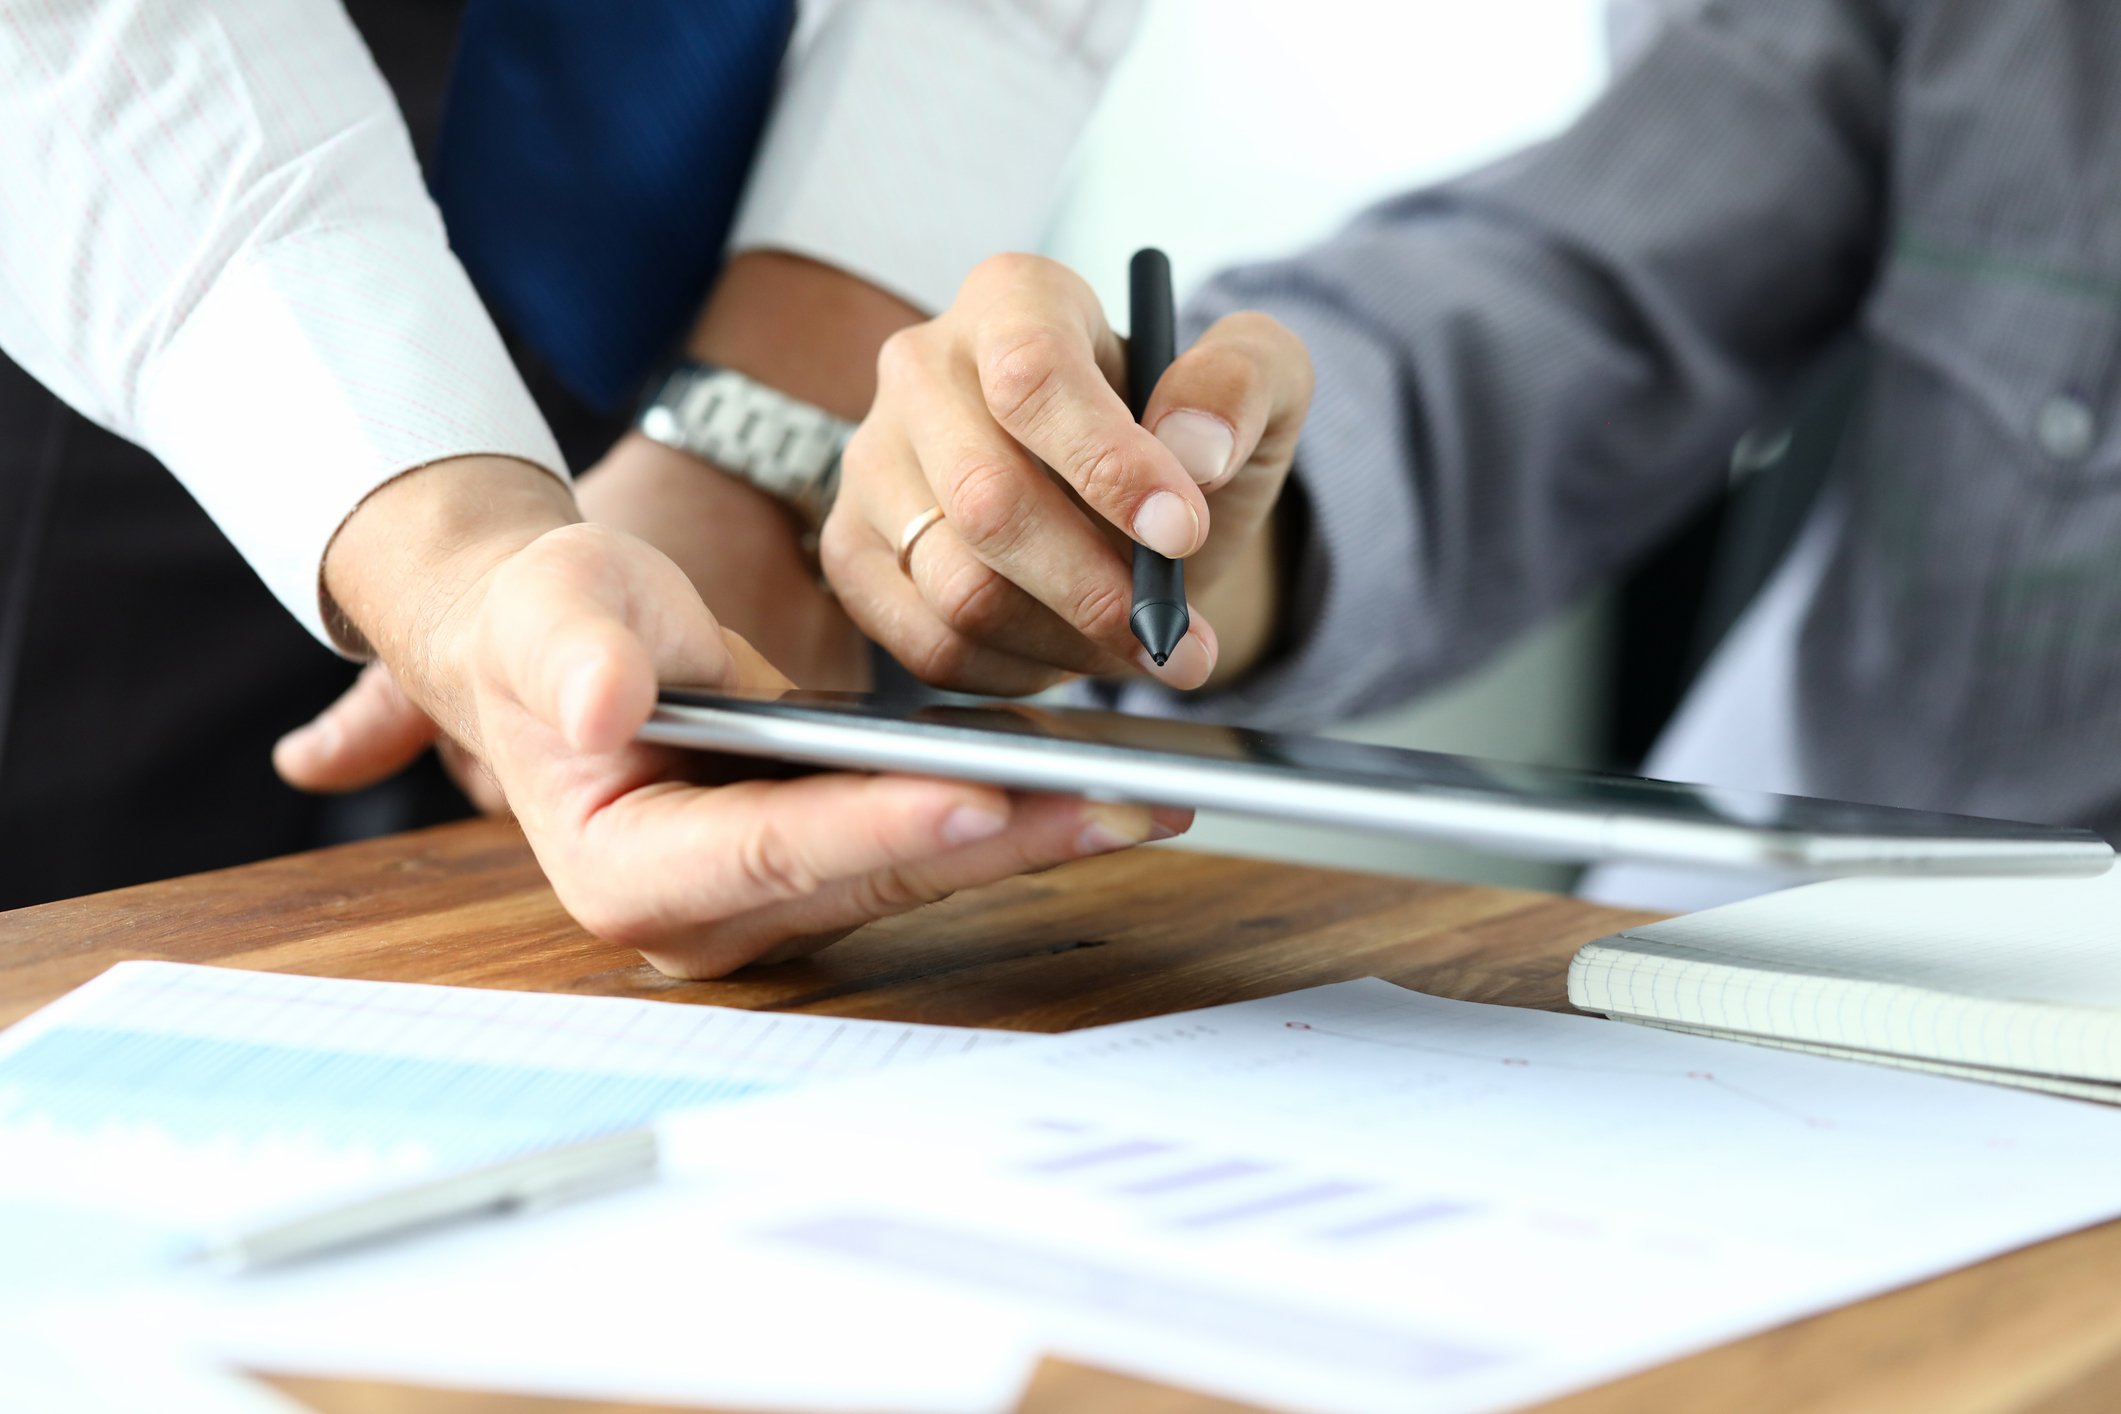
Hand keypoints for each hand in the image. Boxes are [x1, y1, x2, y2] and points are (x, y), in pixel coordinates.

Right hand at [292, 456, 1186, 977]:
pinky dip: (1011, 816)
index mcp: (627, 872)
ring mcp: (772, 910)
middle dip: (1000, 838)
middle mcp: (706, 920)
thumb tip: (601, 705)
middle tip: (1119, 804)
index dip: (875, 826)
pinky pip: (929, 851)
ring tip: (1140, 797)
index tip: (978, 795)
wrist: (572, 650)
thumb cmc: (554, 626)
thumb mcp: (550, 612)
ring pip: (918, 875)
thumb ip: (574, 655)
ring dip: (1031, 836)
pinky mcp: (826, 879)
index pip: (769, 851)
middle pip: (873, 877)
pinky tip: (1094, 786)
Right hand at [821, 253, 1311, 696]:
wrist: (1131, 511)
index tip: (1181, 532)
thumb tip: (1194, 448)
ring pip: (958, 588)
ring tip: (1135, 644)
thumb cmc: (1187, 441)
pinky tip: (1068, 653)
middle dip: (1097, 589)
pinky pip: (928, 644)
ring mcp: (872, 462)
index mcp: (1014, 299)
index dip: (1108, 464)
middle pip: (987, 501)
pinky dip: (1017, 673)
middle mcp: (921, 368)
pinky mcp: (853, 551)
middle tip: (1176, 637)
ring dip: (1067, 641)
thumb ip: (1244, 385)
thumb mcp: (1258, 388)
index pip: (1032, 376)